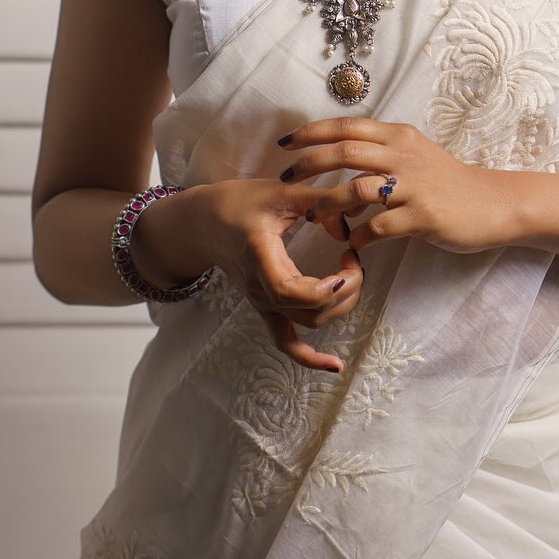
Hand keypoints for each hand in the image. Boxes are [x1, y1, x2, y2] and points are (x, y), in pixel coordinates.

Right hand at [136, 178, 364, 372]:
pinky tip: (335, 367)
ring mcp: (262, 303)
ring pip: (308, 324)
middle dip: (346, 290)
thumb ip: (318, 202)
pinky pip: (286, 342)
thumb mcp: (279, 192)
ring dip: (340, 307)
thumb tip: (350, 220)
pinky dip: (310, 358)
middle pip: (310, 311)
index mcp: (260, 258)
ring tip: (350, 276)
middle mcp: (260, 289)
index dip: (324, 288)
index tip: (346, 263)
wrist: (205, 223)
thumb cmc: (239, 203)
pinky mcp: (266, 308)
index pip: (289, 292)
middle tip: (354, 259)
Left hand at [274, 116, 513, 255]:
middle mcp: (404, 156)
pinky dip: (357, 236)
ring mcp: (413, 186)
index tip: (285, 143)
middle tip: (286, 179)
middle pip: (344, 152)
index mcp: (398, 137)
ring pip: (357, 190)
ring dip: (329, 207)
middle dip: (308, 165)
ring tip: (315, 220)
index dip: (311, 133)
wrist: (492, 204)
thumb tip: (338, 169)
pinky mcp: (422, 217)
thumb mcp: (414, 156)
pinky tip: (352, 243)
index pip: (346, 127)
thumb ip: (378, 156)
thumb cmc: (448, 182)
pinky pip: (378, 227)